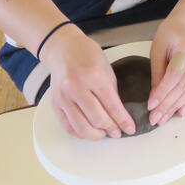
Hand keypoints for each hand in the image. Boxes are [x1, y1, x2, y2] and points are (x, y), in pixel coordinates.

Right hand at [39, 24, 135, 139]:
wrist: (63, 49)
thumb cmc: (87, 55)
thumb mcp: (106, 68)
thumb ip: (111, 92)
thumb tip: (118, 115)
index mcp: (93, 76)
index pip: (111, 105)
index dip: (123, 120)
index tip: (130, 129)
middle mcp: (76, 87)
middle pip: (96, 118)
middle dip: (110, 129)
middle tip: (118, 132)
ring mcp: (63, 97)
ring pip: (80, 126)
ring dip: (95, 135)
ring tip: (104, 134)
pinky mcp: (55, 104)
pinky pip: (67, 126)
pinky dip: (79, 133)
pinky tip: (88, 132)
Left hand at [147, 12, 184, 125]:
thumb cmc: (171, 34)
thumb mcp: (158, 48)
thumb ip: (157, 72)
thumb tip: (155, 98)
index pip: (175, 74)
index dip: (163, 92)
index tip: (151, 106)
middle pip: (183, 85)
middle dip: (167, 104)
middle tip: (154, 119)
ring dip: (175, 107)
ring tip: (162, 119)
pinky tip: (179, 113)